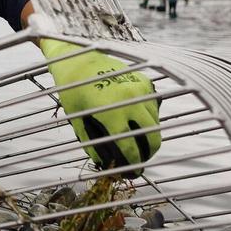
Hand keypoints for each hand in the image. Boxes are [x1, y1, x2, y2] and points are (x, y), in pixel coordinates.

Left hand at [40, 39, 161, 174]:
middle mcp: (132, 100)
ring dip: (151, 134)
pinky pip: (154, 105)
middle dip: (149, 152)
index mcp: (113, 113)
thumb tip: (103, 164)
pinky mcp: (145, 81)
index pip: (131, 147)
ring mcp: (141, 89)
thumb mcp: (77, 119)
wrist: (79, 59)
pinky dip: (150, 115)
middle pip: (152, 137)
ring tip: (140, 140)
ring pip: (156, 121)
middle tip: (141, 159)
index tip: (133, 170)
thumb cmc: (74, 90)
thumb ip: (91, 143)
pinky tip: (138, 119)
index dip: (133, 162)